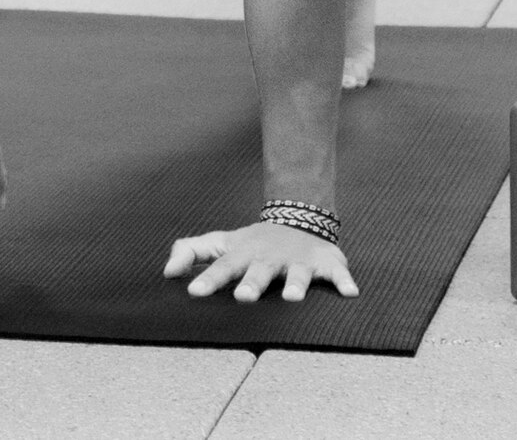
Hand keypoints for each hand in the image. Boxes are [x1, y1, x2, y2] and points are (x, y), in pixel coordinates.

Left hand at [165, 220, 358, 302]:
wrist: (299, 219)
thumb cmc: (251, 243)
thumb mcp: (221, 243)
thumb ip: (190, 252)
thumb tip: (166, 272)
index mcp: (244, 254)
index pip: (222, 266)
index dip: (208, 279)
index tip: (193, 292)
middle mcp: (270, 257)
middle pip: (259, 271)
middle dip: (252, 283)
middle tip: (243, 297)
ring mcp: (298, 260)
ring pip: (297, 273)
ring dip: (296, 284)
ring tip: (292, 297)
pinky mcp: (325, 262)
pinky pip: (337, 272)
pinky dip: (344, 280)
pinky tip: (351, 293)